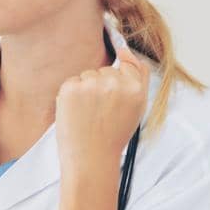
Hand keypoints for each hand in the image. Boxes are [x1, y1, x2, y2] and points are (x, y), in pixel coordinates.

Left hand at [54, 39, 148, 173]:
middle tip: (101, 111)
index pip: (130, 63)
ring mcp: (92, 84)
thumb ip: (138, 79)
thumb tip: (126, 51)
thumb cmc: (113, 135)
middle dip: (102, 85)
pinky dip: (71, 95)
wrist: (91, 158)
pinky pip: (72, 81)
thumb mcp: (136, 108)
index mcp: (135, 88)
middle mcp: (115, 83)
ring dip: (86, 89)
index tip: (114, 76)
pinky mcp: (71, 88)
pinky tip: (77, 112)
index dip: (122, 69)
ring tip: (89, 114)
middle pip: (106, 70)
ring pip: (88, 75)